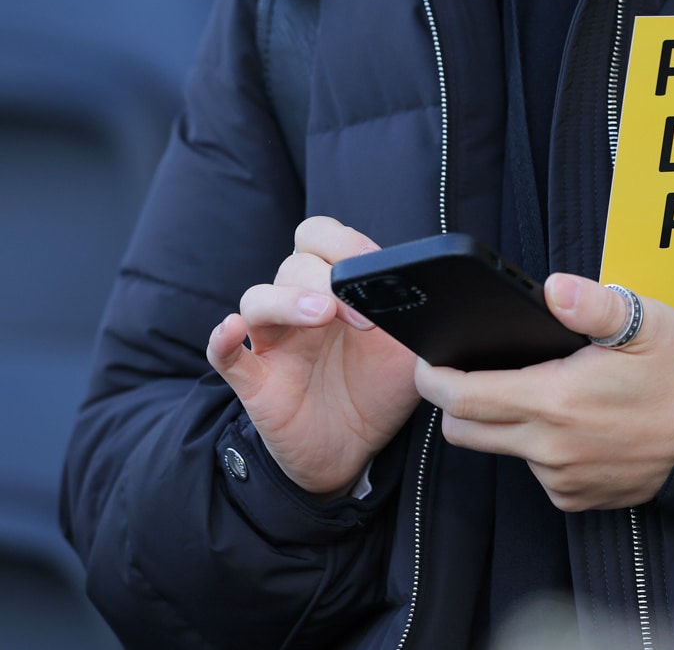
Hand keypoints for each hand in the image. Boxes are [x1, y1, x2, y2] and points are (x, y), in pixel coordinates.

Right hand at [207, 217, 420, 496]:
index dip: (346, 244)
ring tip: (321, 315)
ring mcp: (274, 343)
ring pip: (258, 299)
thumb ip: (415, 315)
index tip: (375, 268)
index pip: (322, 237)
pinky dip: (222, 340)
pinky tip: (231, 329)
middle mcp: (300, 306)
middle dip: (331, 279)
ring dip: (288, 299)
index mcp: (336, 289)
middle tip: (365, 317)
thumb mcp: (409, 348)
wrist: (357, 449)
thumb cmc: (379, 388)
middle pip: (295, 264)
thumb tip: (436, 291)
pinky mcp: (255, 381)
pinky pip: (224, 355)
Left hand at [413, 274, 673, 510]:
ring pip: (502, 451)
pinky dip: (542, 449)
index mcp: (556, 400)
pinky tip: (577, 426)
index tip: (429, 361)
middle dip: (457, 403)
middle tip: (478, 373)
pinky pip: (538, 473)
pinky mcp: (576, 499)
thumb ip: (591, 304)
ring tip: (547, 394)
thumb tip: (553, 289)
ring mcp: (562, 479)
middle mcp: (550, 448)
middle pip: (465, 431)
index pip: (462, 398)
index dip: (433, 378)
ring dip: (506, 425)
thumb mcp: (643, 322)